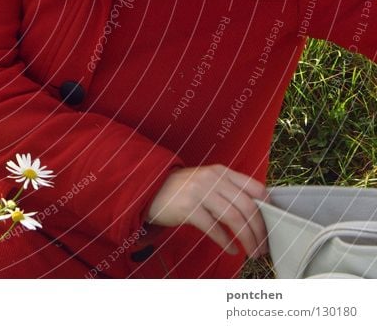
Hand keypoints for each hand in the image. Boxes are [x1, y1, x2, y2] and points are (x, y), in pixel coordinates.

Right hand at [145, 164, 268, 257]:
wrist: (149, 189)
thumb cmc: (182, 190)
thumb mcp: (206, 181)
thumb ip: (228, 189)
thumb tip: (256, 211)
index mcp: (221, 171)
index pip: (255, 187)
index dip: (269, 207)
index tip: (274, 224)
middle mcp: (213, 179)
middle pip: (247, 206)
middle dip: (260, 230)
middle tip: (264, 247)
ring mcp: (200, 192)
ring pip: (234, 219)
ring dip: (248, 239)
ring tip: (252, 253)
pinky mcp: (188, 208)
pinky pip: (214, 228)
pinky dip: (226, 242)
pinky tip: (232, 250)